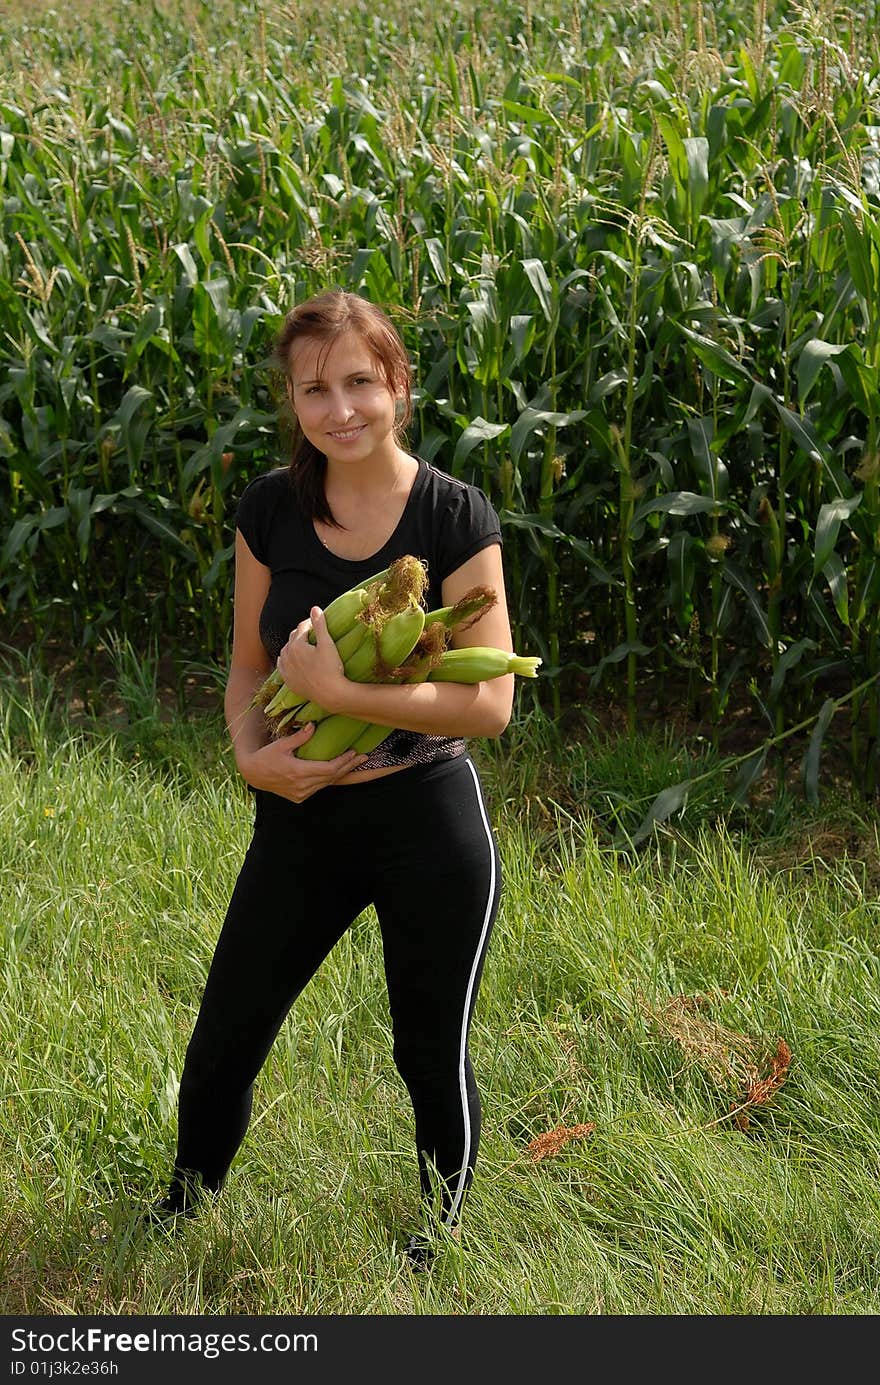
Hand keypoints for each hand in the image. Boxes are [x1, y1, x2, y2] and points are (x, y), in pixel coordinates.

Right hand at [239, 722, 367, 802]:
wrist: (253, 774)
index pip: (329, 769)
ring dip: (341, 773)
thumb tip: (313, 725)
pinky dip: (329, 780)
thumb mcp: (281, 744)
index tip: (354, 752)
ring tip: (354, 763)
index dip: (344, 761)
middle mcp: (302, 786)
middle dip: (349, 766)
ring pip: (327, 784)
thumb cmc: (266, 756)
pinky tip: (338, 772)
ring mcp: (301, 794)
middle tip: (364, 757)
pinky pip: (319, 788)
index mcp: (299, 772)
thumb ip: (299, 737)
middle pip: (332, 777)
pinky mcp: (299, 798)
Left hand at [276, 606, 346, 710]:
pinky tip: (290, 660)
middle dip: (301, 633)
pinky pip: (282, 666)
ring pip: (285, 651)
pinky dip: (286, 660)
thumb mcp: (327, 644)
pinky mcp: (288, 680)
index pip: (302, 628)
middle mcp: (287, 656)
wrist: (330, 693)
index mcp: (296, 645)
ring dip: (292, 646)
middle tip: (312, 632)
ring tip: (302, 645)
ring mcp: (286, 669)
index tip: (317, 622)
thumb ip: (320, 625)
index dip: (310, 623)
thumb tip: (314, 608)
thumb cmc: (331, 668)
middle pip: (292, 638)